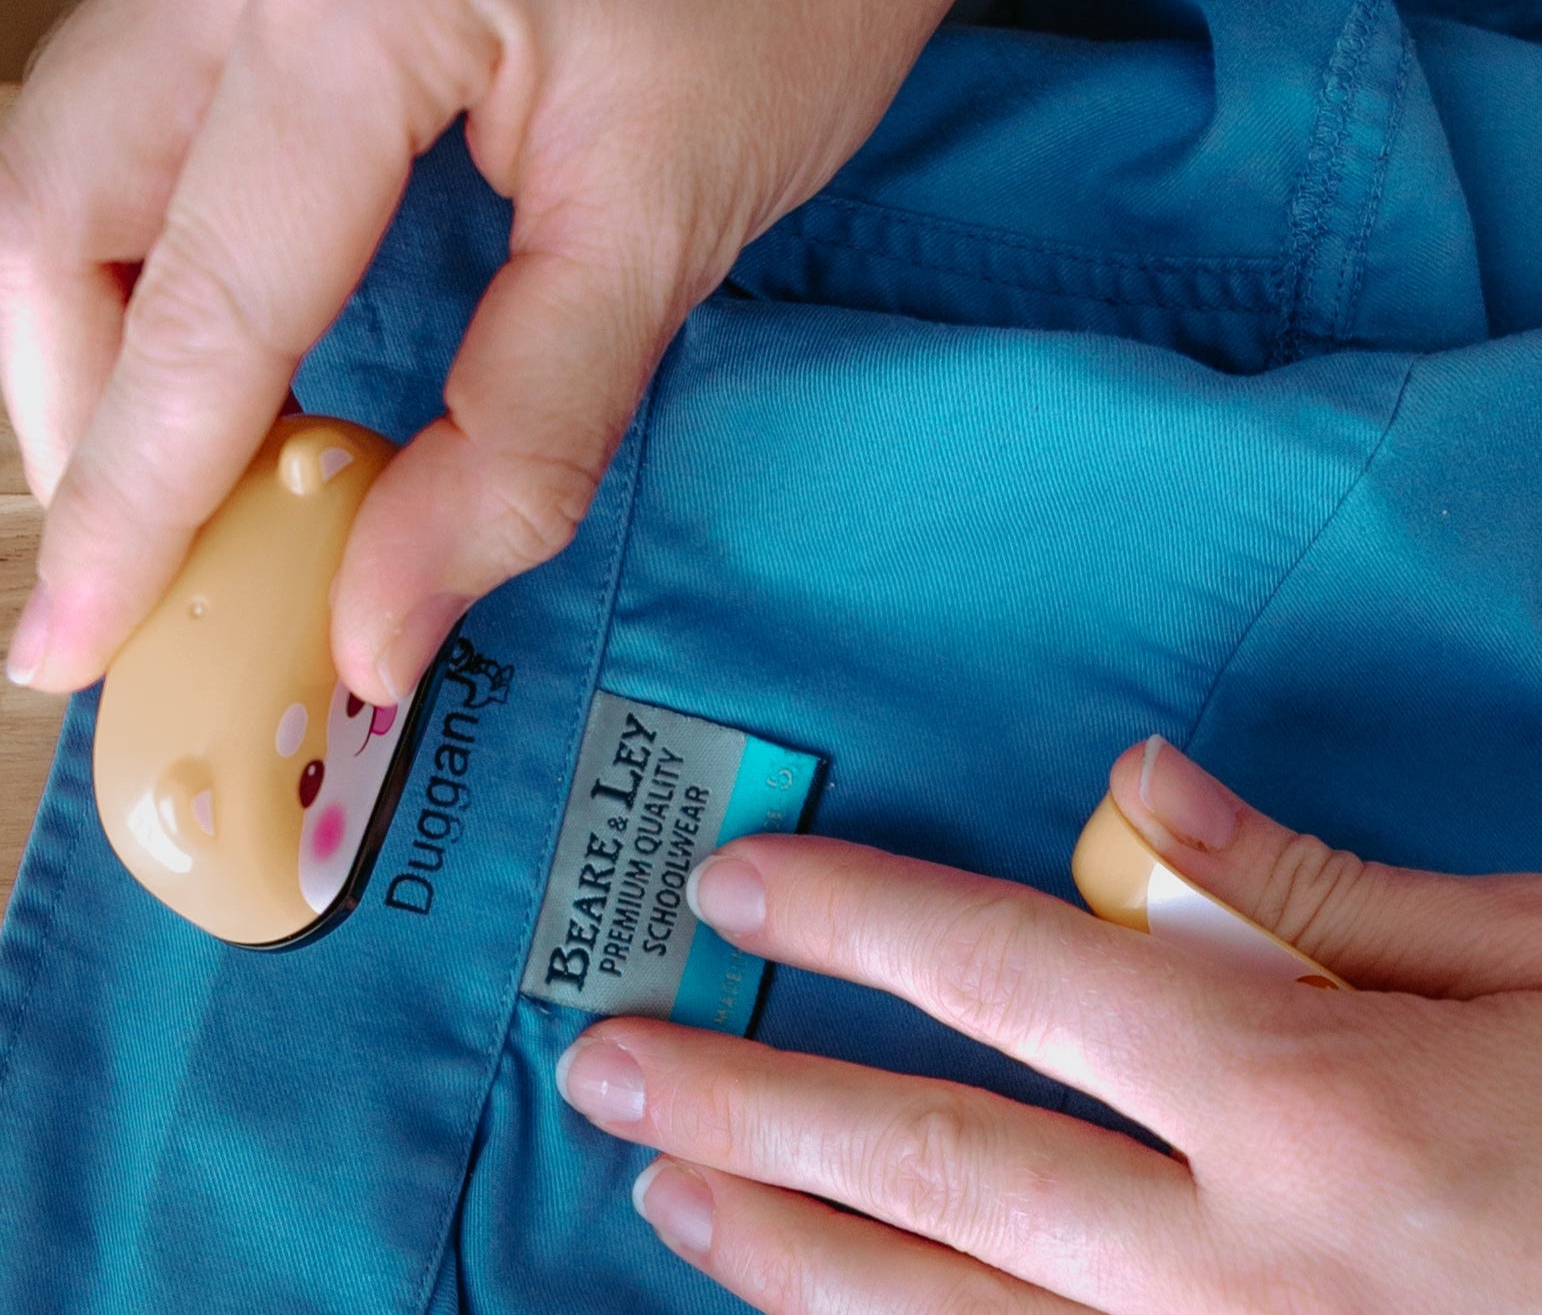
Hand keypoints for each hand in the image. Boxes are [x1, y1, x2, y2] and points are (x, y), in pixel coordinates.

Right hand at [0, 0, 1065, 700]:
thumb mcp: (677, 221)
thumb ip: (514, 440)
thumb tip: (371, 628)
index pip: (202, 300)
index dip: (125, 504)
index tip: (65, 653)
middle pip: (52, 207)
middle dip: (78, 410)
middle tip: (153, 555)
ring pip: (66, 136)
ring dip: (103, 315)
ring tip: (195, 447)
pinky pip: (134, 69)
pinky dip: (154, 215)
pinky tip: (232, 299)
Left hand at [555, 738, 1541, 1311]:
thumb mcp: (1536, 959)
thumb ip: (1322, 890)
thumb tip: (1146, 787)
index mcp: (1310, 1102)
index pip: (1013, 977)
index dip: (854, 920)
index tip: (733, 884)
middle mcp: (1246, 1269)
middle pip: (934, 1170)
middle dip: (749, 1108)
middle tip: (604, 1062)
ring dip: (791, 1262)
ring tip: (662, 1195)